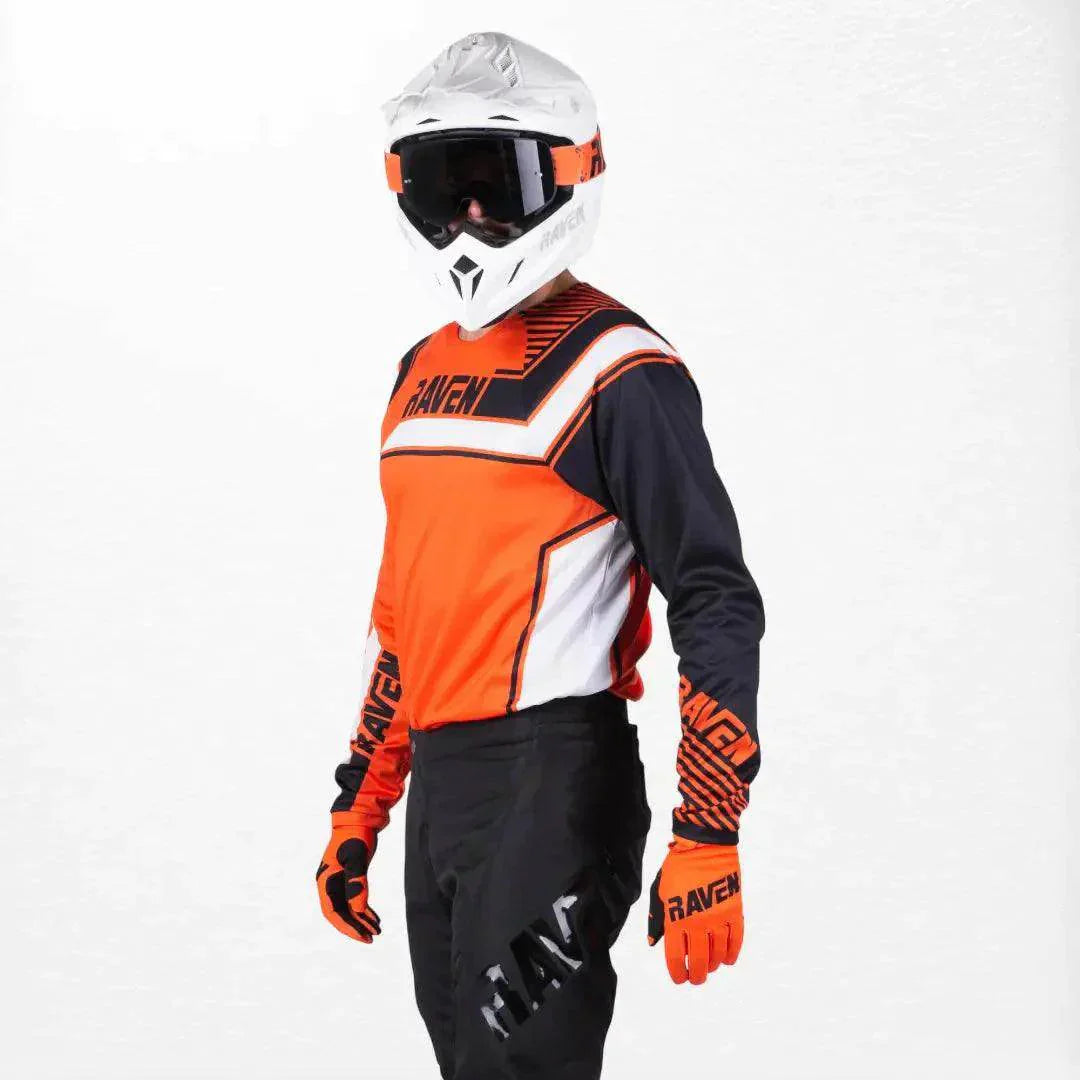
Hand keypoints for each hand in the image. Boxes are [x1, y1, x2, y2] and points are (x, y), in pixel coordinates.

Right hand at [316, 825, 380, 941]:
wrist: (361, 817)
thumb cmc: (356, 835)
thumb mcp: (357, 858)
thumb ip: (356, 883)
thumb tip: (357, 910)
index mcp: (325, 880)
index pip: (333, 912)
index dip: (347, 927)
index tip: (362, 936)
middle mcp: (329, 883)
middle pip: (340, 913)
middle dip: (355, 927)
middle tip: (372, 938)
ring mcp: (339, 880)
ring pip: (348, 908)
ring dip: (361, 920)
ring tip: (377, 930)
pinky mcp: (349, 877)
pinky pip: (355, 899)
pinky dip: (364, 909)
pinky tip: (375, 918)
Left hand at [647, 837, 742, 984]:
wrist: (704, 846)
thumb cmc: (678, 867)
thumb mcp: (660, 891)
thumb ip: (657, 919)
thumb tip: (654, 943)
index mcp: (676, 917)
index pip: (675, 956)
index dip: (677, 972)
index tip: (679, 978)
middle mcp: (697, 922)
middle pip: (699, 961)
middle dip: (696, 975)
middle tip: (695, 978)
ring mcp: (718, 917)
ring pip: (718, 954)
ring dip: (713, 965)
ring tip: (709, 967)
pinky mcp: (734, 911)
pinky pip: (736, 940)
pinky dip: (732, 954)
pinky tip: (727, 959)